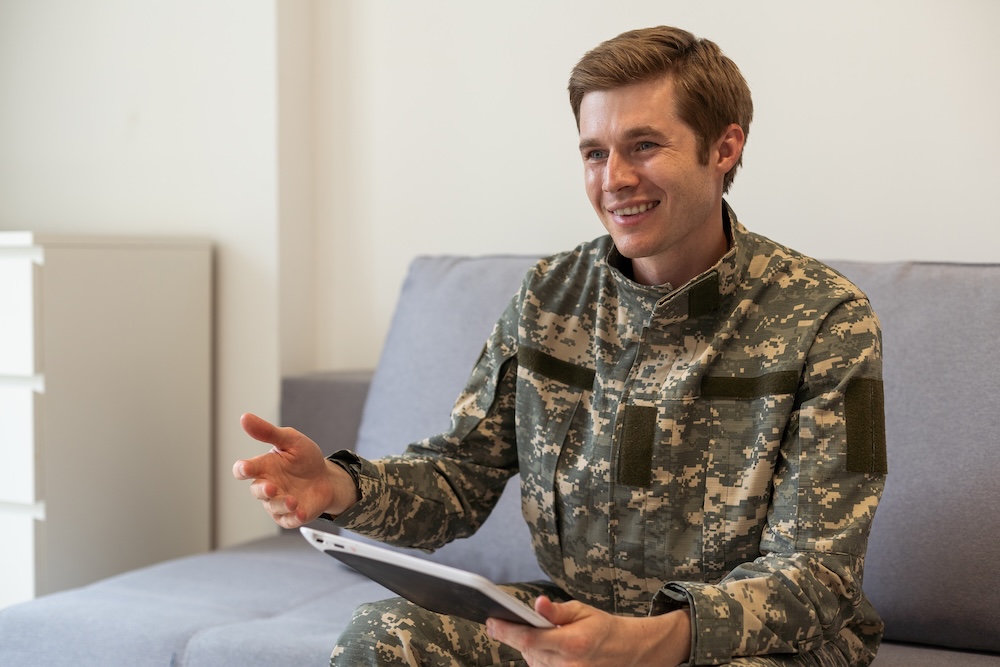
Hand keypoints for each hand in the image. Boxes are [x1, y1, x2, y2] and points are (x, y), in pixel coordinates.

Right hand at [232, 413, 358, 527]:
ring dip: (281, 504)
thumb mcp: (290, 440)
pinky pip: (288, 520)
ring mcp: (278, 502)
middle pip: (256, 491)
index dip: (242, 469)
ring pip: (272, 507)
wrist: (327, 478)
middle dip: (263, 490)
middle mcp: (268, 486)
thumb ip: (268, 432)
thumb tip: (245, 418)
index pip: (244, 469)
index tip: (245, 468)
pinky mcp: (291, 515)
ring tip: (293, 500)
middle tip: (271, 487)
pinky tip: (301, 513)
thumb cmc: (305, 459)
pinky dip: (293, 518)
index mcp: (264, 467)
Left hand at [486, 596, 690, 666]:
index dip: (506, 631)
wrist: (624, 651)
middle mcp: (568, 665)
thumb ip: (556, 610)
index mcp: (572, 644)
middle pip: (527, 650)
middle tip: (505, 620)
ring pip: (531, 661)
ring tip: (540, 634)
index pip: (530, 638)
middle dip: (515, 635)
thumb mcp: (581, 611)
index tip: (491, 622)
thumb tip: (537, 604)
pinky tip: (546, 648)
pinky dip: (537, 657)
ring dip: (528, 647)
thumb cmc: (602, 627)